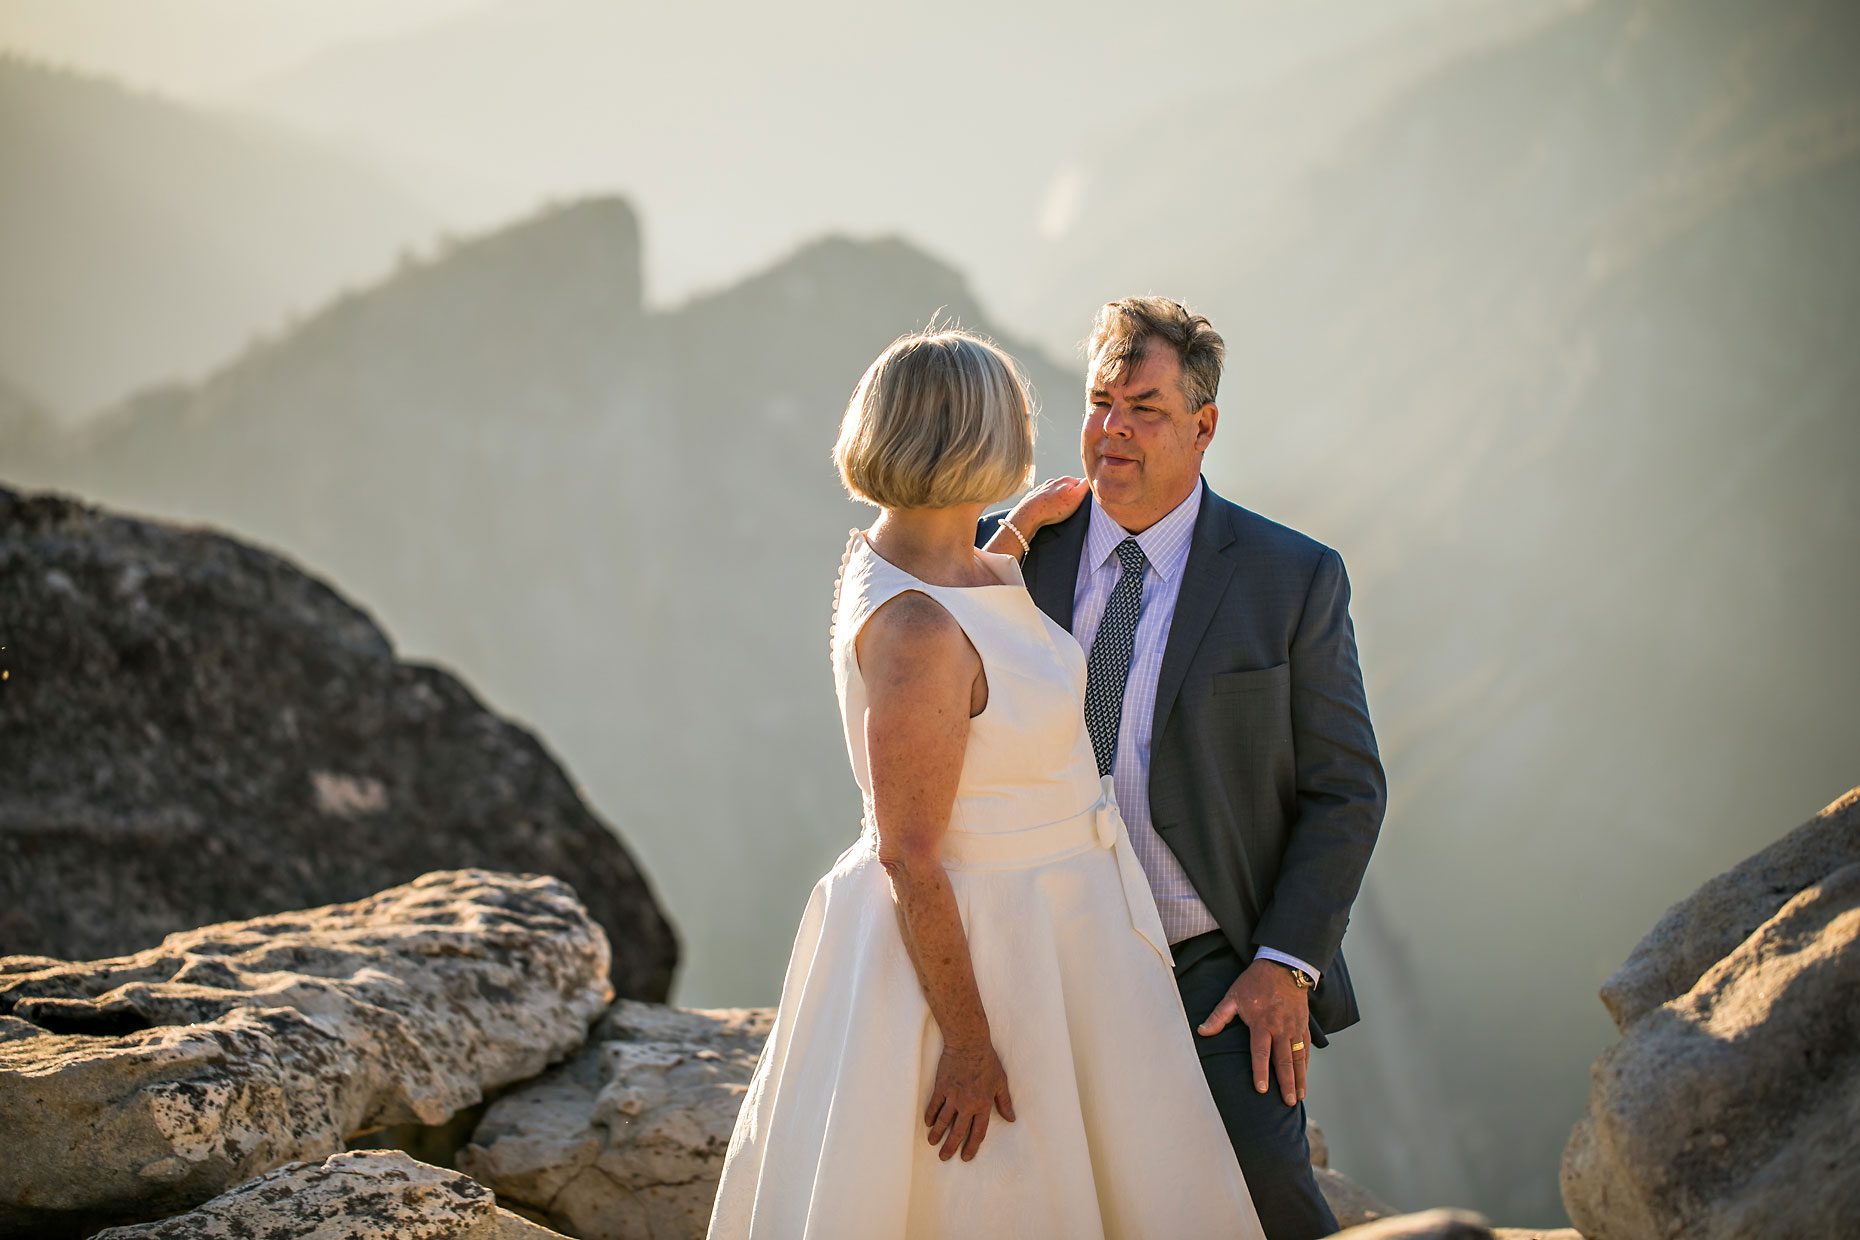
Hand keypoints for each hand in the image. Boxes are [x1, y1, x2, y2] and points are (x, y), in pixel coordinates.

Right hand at [924, 1040, 1015, 1161]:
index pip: (978, 1132)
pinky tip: (928, 1123)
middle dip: (950, 1147)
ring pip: (943, 1121)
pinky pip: (934, 1106)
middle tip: (944, 1158)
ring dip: (937, 1134)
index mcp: (983, 1104)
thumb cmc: (987, 1061)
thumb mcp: (1001, 1082)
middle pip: (958, 1131)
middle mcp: (967, 1104)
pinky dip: (930, 1116)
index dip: (971, 1147)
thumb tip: (1011, 1119)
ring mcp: (953, 1096)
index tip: (966, 1157)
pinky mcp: (941, 1087)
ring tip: (932, 1143)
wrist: (969, 1043)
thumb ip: (1005, 1102)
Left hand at [1007, 476, 1089, 534]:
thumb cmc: (1053, 508)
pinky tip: (1049, 511)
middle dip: (1072, 496)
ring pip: (1058, 493)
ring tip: (1059, 511)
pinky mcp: (1036, 496)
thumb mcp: (1076, 496)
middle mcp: (1055, 481)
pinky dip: (1050, 504)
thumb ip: (1085, 486)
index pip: (1083, 483)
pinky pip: (1047, 499)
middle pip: (1070, 487)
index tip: (1082, 502)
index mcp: (1066, 479)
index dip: (1085, 493)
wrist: (1029, 514)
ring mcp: (1044, 487)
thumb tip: (1091, 479)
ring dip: (1060, 500)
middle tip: (1071, 509)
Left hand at [1196, 959, 1309, 1105]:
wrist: (1283, 966)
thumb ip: (1219, 1016)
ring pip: (1298, 1058)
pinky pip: (1306, 1048)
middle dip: (1286, 1083)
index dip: (1260, 1072)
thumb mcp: (1233, 995)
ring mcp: (1294, 1028)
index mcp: (1262, 1023)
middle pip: (1284, 1060)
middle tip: (1287, 1102)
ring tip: (1298, 1097)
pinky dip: (1305, 1064)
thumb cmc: (1255, 982)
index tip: (1261, 1089)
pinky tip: (1304, 1077)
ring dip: (1299, 1078)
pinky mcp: (1303, 1025)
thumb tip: (1202, 1031)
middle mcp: (1280, 1028)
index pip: (1261, 1052)